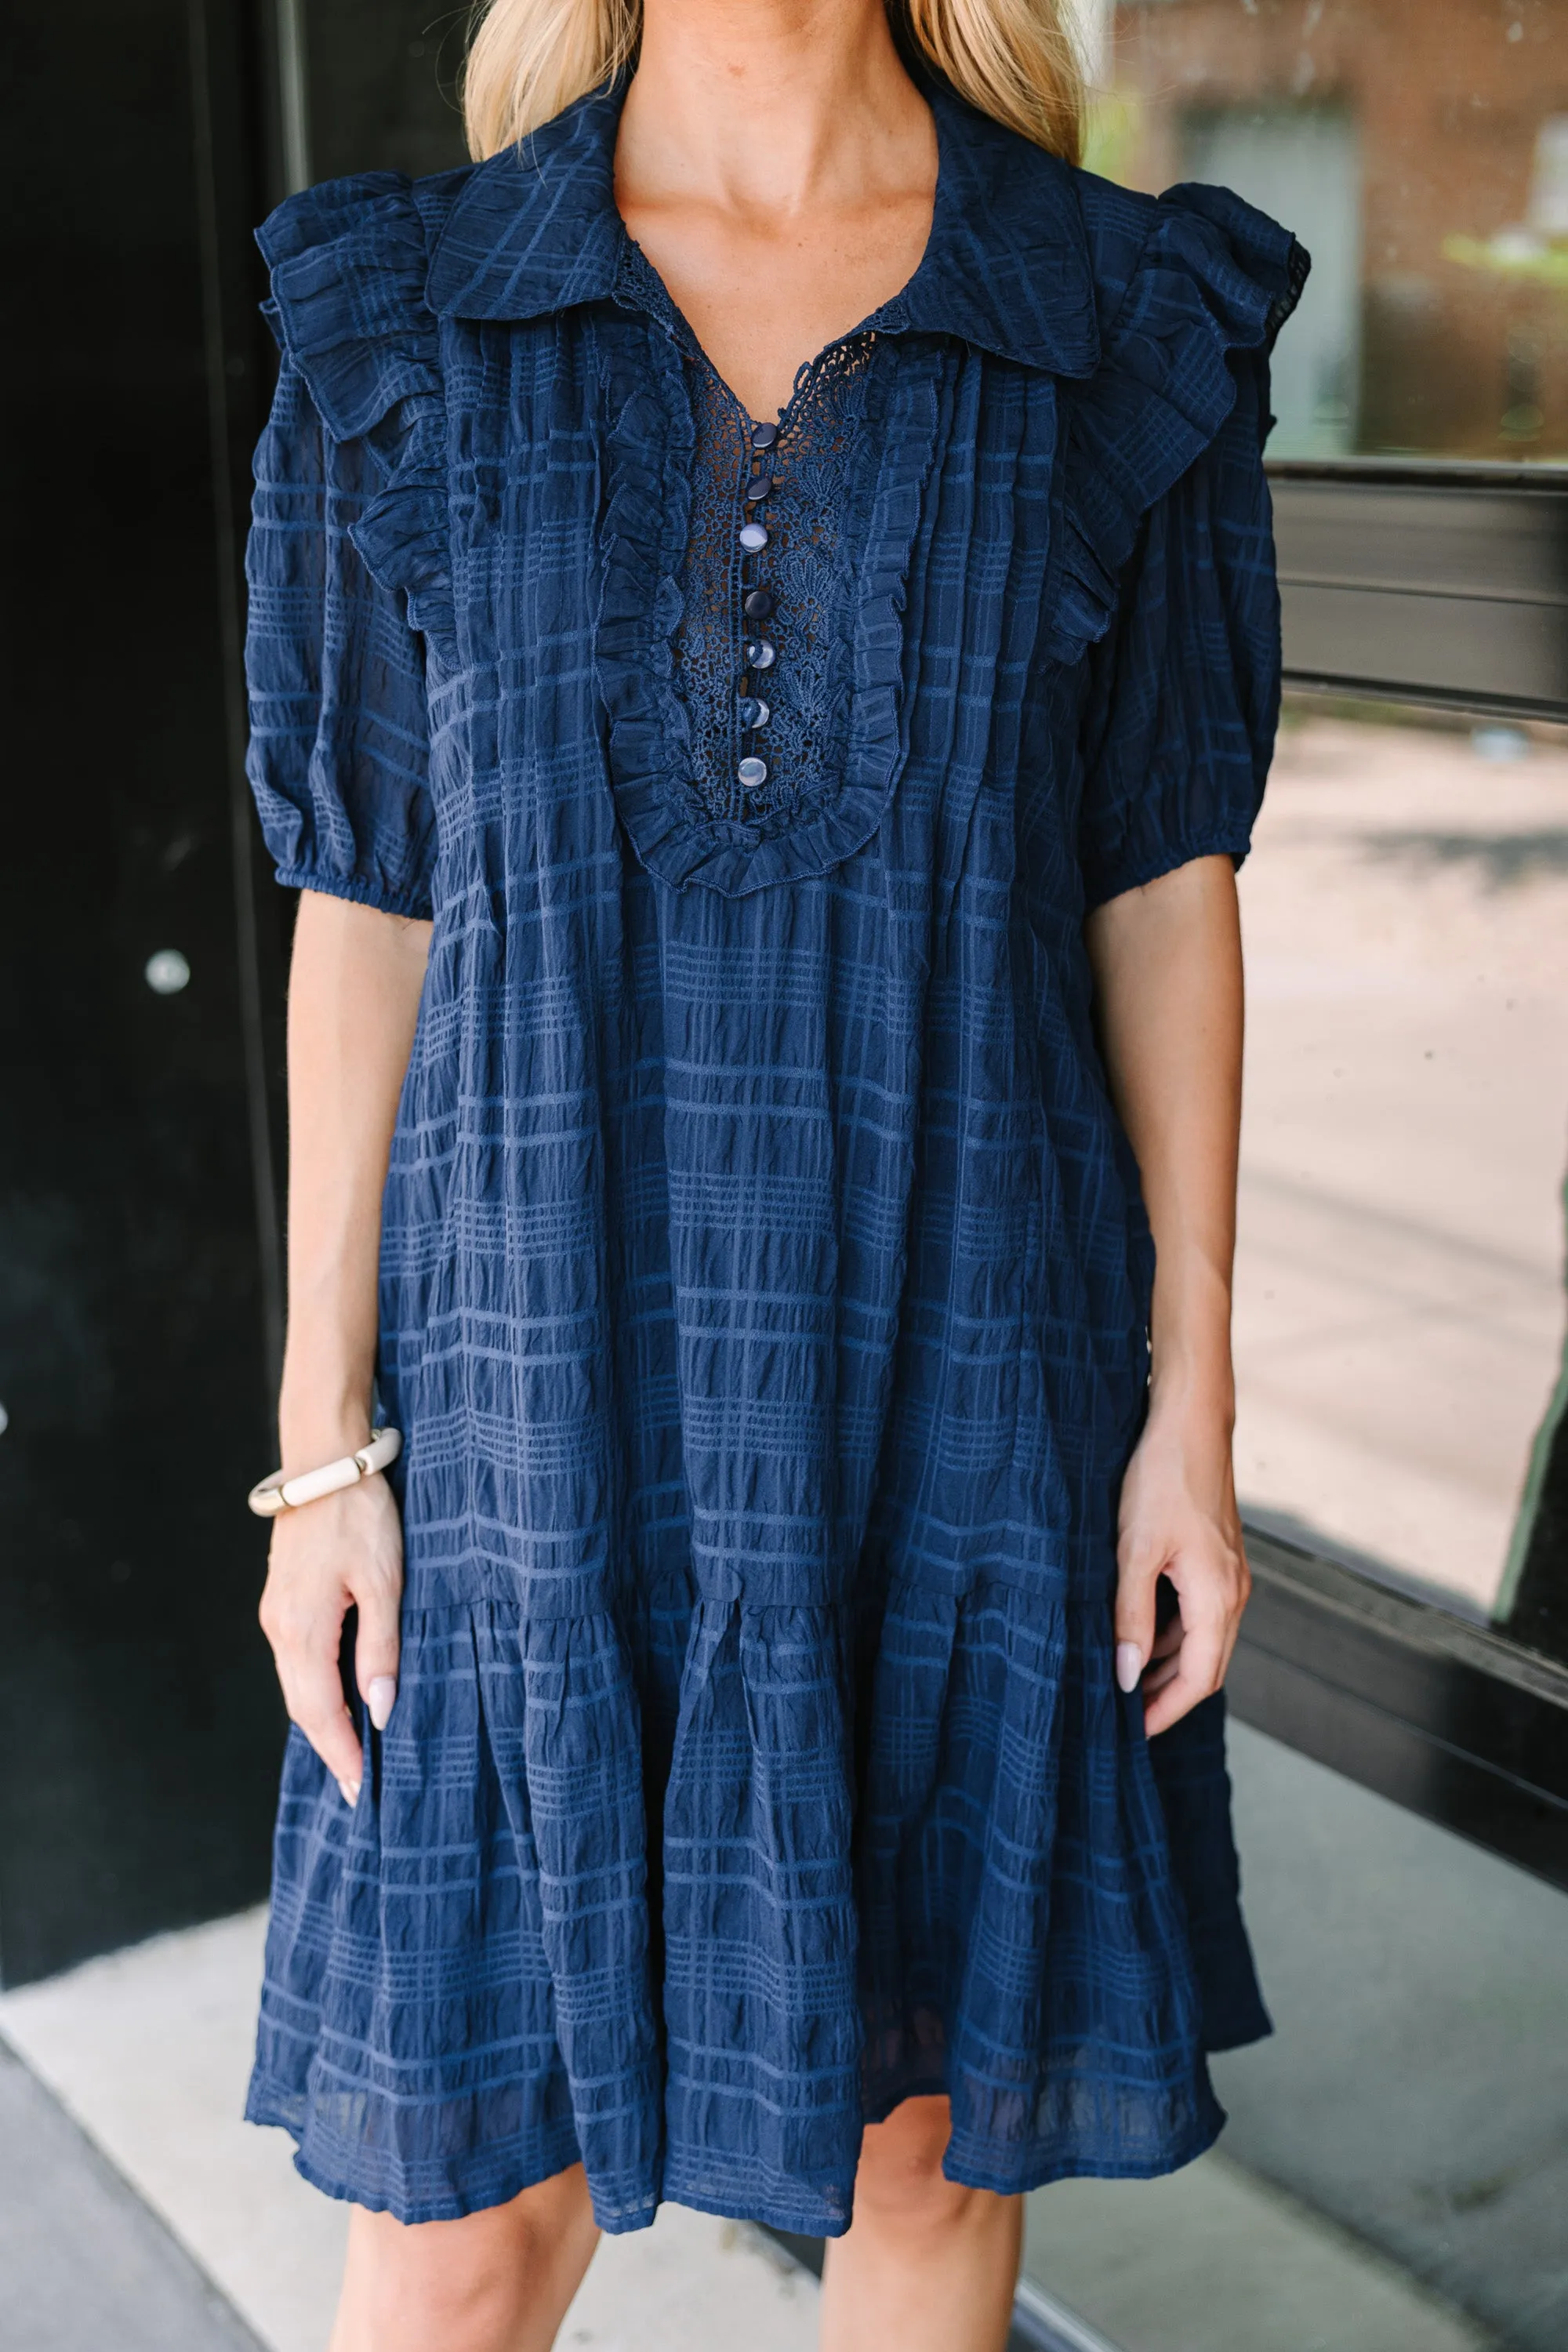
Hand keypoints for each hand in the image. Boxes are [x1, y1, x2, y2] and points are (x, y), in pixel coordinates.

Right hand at [258, 1473, 403, 1804]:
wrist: (325, 1463)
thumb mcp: (386, 1581)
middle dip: (330, 1746)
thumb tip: (381, 1710)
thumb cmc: (361, 1516)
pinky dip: (316, 1690)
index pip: (320, 1711)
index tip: (359, 1791)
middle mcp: (280, 1628)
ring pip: (297, 1685)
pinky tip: (340, 1701)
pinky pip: (297, 1662)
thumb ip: (381, 1648)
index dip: (341, 1752)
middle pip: (301, 1706)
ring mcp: (276, 1614)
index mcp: (303, 1628)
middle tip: (357, 1787)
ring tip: (354, 1753)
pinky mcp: (282, 1601)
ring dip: (323, 1720)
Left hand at [1112, 1395, 1248, 1737]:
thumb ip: (1130, 1616)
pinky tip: (1135, 1632)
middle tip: (1122, 1716)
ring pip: (1200, 1641)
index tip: (1131, 1733)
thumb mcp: (1134, 1551)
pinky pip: (1197, 1614)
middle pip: (1204, 1667)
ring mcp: (1228, 1576)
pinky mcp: (1217, 1560)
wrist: (1189, 1423)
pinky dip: (1170, 1633)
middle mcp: (1233, 1594)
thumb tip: (1126, 1675)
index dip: (1165, 1711)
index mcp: (1219, 1599)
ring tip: (1122, 1679)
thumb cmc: (1161, 1480)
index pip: (1198, 1680)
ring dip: (1166, 1664)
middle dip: (1166, 1696)